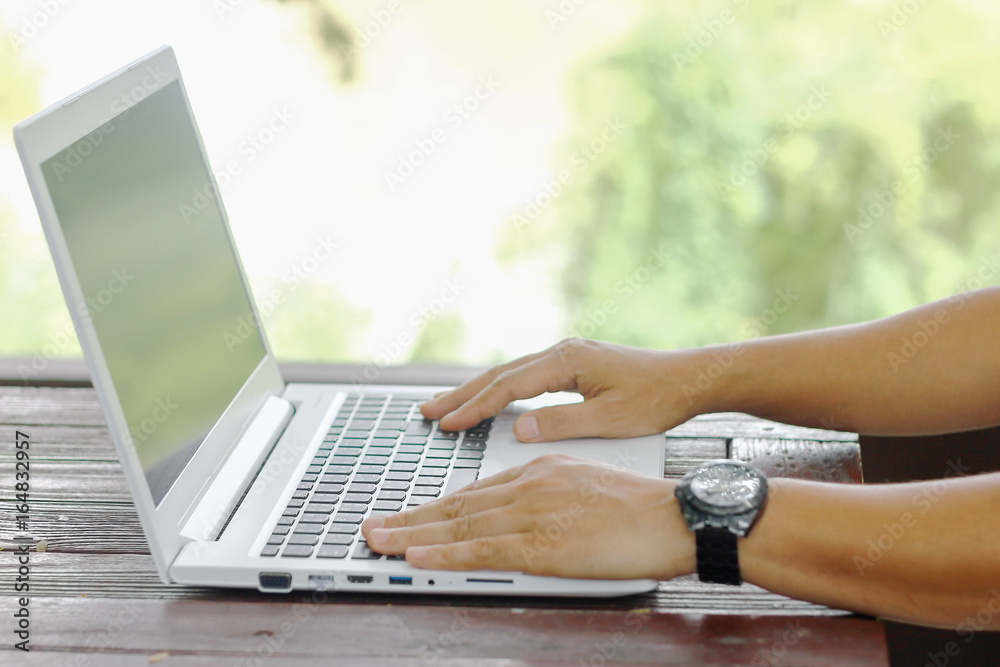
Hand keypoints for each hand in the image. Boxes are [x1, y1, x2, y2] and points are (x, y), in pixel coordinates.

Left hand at [361, 453, 694, 578]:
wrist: (675, 515)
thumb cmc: (640, 506)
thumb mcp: (585, 483)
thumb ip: (547, 494)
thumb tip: (519, 513)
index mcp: (539, 470)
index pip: (474, 490)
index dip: (435, 507)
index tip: (409, 516)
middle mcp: (528, 485)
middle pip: (456, 504)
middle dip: (410, 518)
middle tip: (372, 527)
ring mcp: (533, 512)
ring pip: (459, 526)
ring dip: (412, 536)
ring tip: (378, 541)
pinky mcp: (543, 542)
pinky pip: (482, 550)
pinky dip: (445, 555)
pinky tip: (417, 557)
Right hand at [420, 338, 703, 441]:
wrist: (691, 379)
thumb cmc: (659, 398)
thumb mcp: (611, 418)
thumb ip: (563, 423)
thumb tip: (519, 429)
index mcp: (568, 361)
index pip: (509, 385)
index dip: (475, 406)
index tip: (447, 422)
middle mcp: (563, 352)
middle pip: (500, 374)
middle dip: (462, 394)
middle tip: (427, 411)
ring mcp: (568, 356)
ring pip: (511, 373)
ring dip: (477, 391)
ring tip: (447, 406)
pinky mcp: (575, 365)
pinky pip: (526, 376)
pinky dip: (501, 389)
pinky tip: (490, 400)